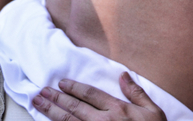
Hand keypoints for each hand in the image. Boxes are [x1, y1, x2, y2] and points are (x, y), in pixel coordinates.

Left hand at [32, 73, 166, 120]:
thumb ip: (137, 93)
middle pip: (74, 106)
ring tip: (39, 103)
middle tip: (41, 92)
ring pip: (69, 120)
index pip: (90, 94)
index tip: (61, 83)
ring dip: (52, 111)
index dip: (74, 88)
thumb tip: (123, 75)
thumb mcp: (153, 112)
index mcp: (117, 109)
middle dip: (56, 98)